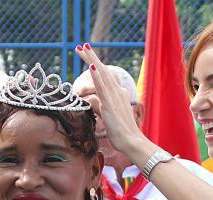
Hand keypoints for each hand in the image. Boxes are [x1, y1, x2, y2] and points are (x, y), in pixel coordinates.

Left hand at [74, 44, 148, 159]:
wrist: (131, 141)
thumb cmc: (120, 131)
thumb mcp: (106, 115)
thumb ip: (98, 106)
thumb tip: (90, 101)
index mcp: (117, 92)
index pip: (104, 75)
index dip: (95, 64)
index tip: (86, 56)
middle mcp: (117, 91)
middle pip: (102, 69)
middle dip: (91, 56)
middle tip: (81, 46)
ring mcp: (114, 96)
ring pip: (101, 73)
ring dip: (92, 60)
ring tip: (84, 48)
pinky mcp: (110, 104)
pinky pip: (102, 87)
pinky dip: (97, 76)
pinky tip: (91, 67)